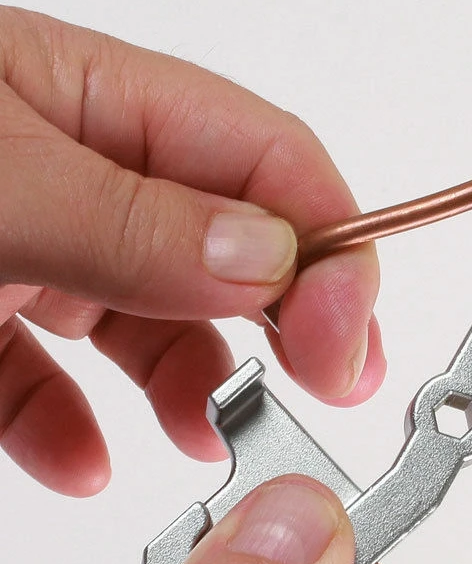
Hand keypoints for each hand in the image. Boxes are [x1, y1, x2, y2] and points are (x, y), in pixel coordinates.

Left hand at [0, 7, 384, 495]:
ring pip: (151, 319)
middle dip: (287, 321)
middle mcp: (78, 173)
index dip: (329, 249)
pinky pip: (52, 376)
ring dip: (191, 384)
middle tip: (328, 387)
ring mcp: (33, 245)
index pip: (266, 163)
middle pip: (227, 249)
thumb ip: (128, 221)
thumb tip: (267, 259)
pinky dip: (73, 425)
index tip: (345, 343)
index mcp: (94, 103)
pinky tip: (82, 460)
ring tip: (205, 434)